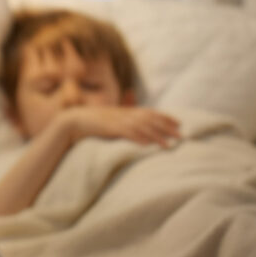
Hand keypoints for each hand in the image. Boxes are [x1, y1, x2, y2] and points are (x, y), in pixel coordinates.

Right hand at [60, 106, 181, 147]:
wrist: (73, 121)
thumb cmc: (91, 122)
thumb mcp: (111, 118)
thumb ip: (124, 119)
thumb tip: (136, 127)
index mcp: (126, 111)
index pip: (151, 112)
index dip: (166, 117)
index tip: (179, 123)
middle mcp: (125, 114)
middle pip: (151, 120)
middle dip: (167, 128)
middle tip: (182, 136)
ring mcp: (118, 121)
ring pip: (143, 128)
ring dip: (157, 136)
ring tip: (168, 145)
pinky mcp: (110, 128)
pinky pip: (128, 133)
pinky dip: (138, 139)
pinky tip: (147, 145)